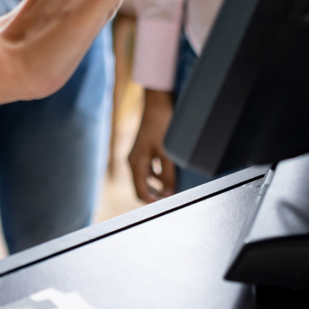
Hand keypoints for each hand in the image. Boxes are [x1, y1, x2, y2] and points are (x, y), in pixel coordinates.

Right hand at [127, 88, 177, 202]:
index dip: (153, 202)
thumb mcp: (167, 153)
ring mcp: (138, 155)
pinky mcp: (144, 150)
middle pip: (142, 187)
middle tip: (172, 199)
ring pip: (146, 178)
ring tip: (174, 187)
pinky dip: (158, 174)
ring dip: (158, 185)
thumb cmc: (162, 125)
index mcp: (135, 164)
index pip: (141, 192)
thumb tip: (169, 194)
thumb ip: (168, 176)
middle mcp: (133, 161)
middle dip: (156, 195)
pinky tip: (170, 173)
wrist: (158, 103)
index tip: (168, 206)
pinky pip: (149, 169)